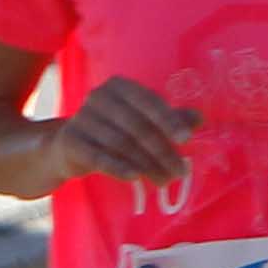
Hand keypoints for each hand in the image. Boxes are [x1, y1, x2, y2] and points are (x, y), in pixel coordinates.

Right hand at [52, 77, 201, 201]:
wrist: (69, 146)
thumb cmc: (115, 129)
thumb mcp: (143, 120)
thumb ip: (171, 119)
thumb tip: (199, 119)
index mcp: (120, 87)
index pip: (149, 102)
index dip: (169, 120)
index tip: (186, 139)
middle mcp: (99, 97)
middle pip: (138, 126)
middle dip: (162, 151)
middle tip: (179, 171)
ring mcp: (81, 118)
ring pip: (122, 144)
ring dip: (147, 165)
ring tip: (165, 180)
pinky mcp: (70, 141)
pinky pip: (99, 156)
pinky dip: (119, 167)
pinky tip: (135, 177)